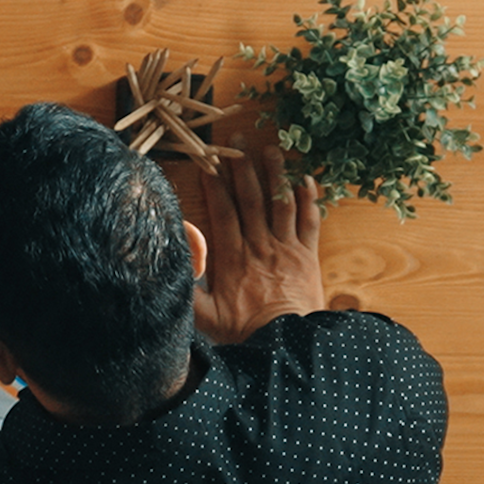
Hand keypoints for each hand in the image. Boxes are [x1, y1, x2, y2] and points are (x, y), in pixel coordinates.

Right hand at [193, 143, 325, 342]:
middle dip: (242, 167)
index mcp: (232, 256)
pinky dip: (309, 200)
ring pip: (280, 203)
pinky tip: (305, 180)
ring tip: (270, 149)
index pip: (223, 211)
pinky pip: (310, 222)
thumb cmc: (243, 331)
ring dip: (275, 174)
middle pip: (250, 198)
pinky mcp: (307, 255)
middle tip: (238, 140)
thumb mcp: (204, 315)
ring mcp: (286, 248)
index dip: (215, 185)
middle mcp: (259, 246)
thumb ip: (186, 287)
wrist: (287, 344)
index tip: (208, 161)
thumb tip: (174, 257)